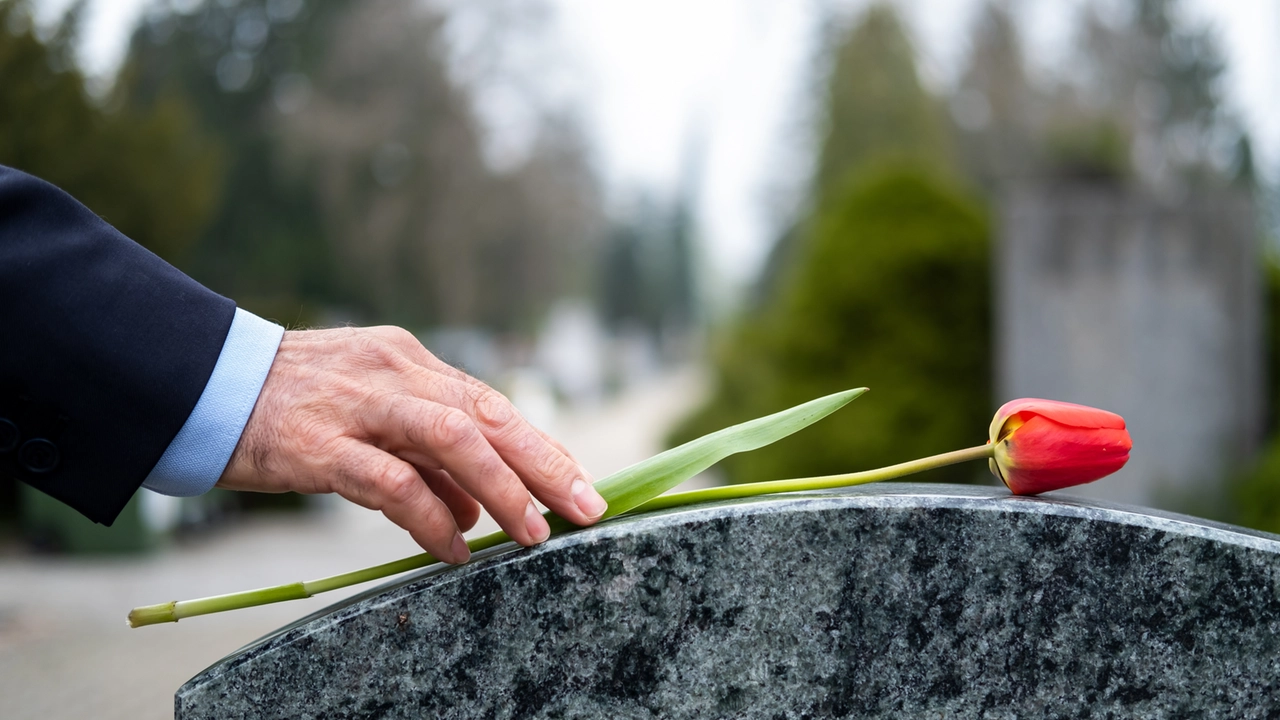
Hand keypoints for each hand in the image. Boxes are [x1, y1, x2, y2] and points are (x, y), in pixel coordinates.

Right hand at [216, 326, 607, 562]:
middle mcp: (394, 373)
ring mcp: (358, 405)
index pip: (491, 403)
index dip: (541, 446)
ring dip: (503, 488)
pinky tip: (453, 548)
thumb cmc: (292, 405)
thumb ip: (425, 456)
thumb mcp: (369, 412)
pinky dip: (431, 518)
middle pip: (488, 414)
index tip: (581, 483)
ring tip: (531, 533)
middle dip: (545, 463)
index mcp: (410, 361)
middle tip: (585, 507)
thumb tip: (479, 509)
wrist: (202, 384)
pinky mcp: (320, 444)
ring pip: (452, 438)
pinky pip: (392, 482)